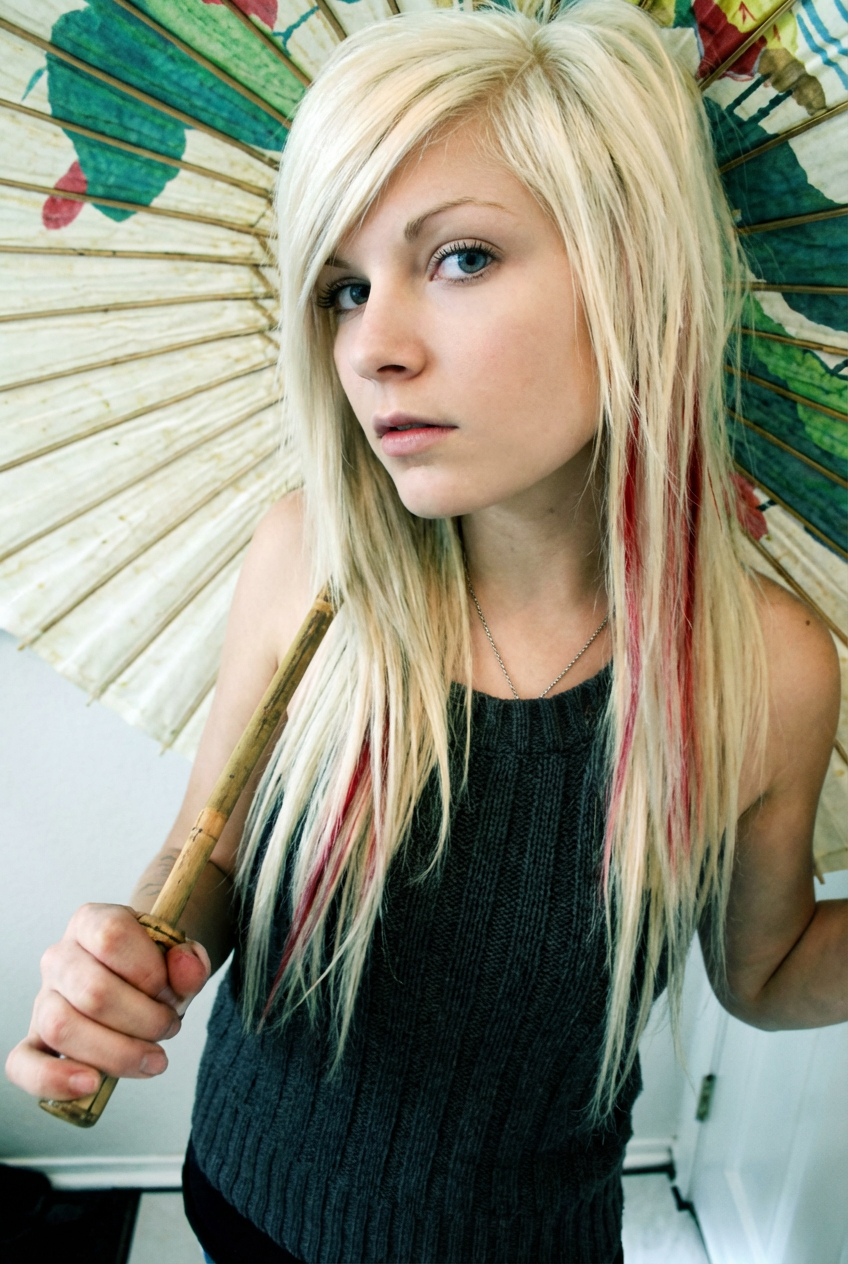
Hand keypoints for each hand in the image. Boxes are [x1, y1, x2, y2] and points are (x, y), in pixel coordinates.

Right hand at [5, 903, 210, 1100]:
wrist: (136, 982)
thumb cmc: (153, 969)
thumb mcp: (179, 959)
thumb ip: (190, 960)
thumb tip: (186, 964)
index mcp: (92, 922)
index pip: (111, 937)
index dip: (150, 971)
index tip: (172, 992)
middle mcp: (60, 957)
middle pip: (92, 991)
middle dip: (144, 1019)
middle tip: (169, 1027)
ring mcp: (43, 999)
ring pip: (62, 1027)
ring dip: (117, 1052)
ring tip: (152, 1058)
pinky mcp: (35, 1040)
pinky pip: (23, 1063)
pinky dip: (53, 1079)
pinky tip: (90, 1084)